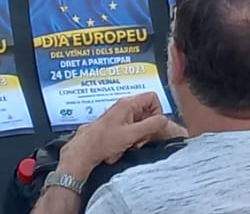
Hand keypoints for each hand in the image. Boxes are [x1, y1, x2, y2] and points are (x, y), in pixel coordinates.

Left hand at [59, 93, 183, 177]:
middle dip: (146, 128)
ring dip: (138, 136)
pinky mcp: (117, 126)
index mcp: (128, 103)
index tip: (153, 126)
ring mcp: (120, 116)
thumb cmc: (103, 141)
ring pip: (140, 123)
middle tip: (139, 140)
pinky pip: (131, 130)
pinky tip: (121, 147)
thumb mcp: (131, 134)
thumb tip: (165, 120)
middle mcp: (124, 106)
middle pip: (147, 112)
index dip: (157, 112)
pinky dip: (129, 140)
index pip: (153, 98)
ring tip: (129, 145)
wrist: (84, 151)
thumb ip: (151, 125)